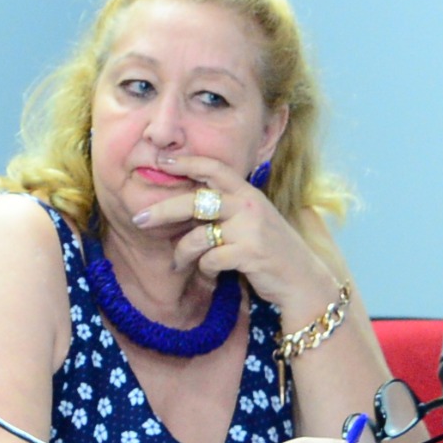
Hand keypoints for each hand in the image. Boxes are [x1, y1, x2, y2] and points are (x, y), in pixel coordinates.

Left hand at [124, 157, 341, 322]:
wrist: (304, 281)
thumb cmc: (271, 252)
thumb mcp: (253, 221)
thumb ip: (226, 209)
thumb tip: (187, 202)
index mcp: (248, 194)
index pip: (214, 168)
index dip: (186, 162)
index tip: (161, 161)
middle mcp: (249, 206)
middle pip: (194, 202)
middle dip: (162, 210)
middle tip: (138, 219)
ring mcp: (251, 229)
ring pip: (198, 237)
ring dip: (183, 253)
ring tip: (179, 263)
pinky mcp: (250, 253)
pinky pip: (210, 260)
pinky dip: (206, 270)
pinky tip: (212, 274)